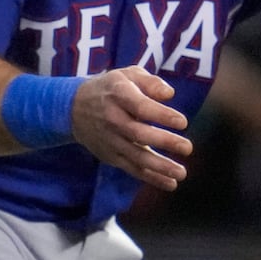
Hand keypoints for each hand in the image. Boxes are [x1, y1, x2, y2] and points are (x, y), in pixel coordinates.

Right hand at [70, 66, 191, 190]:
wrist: (72, 108)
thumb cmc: (111, 89)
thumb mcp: (127, 75)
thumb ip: (150, 82)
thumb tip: (170, 94)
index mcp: (118, 95)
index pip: (140, 107)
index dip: (161, 115)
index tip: (182, 122)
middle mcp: (112, 119)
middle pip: (138, 133)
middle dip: (164, 142)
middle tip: (188, 148)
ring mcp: (110, 140)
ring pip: (136, 156)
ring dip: (160, 166)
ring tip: (181, 173)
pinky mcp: (110, 155)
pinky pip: (132, 169)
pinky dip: (151, 178)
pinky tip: (170, 184)